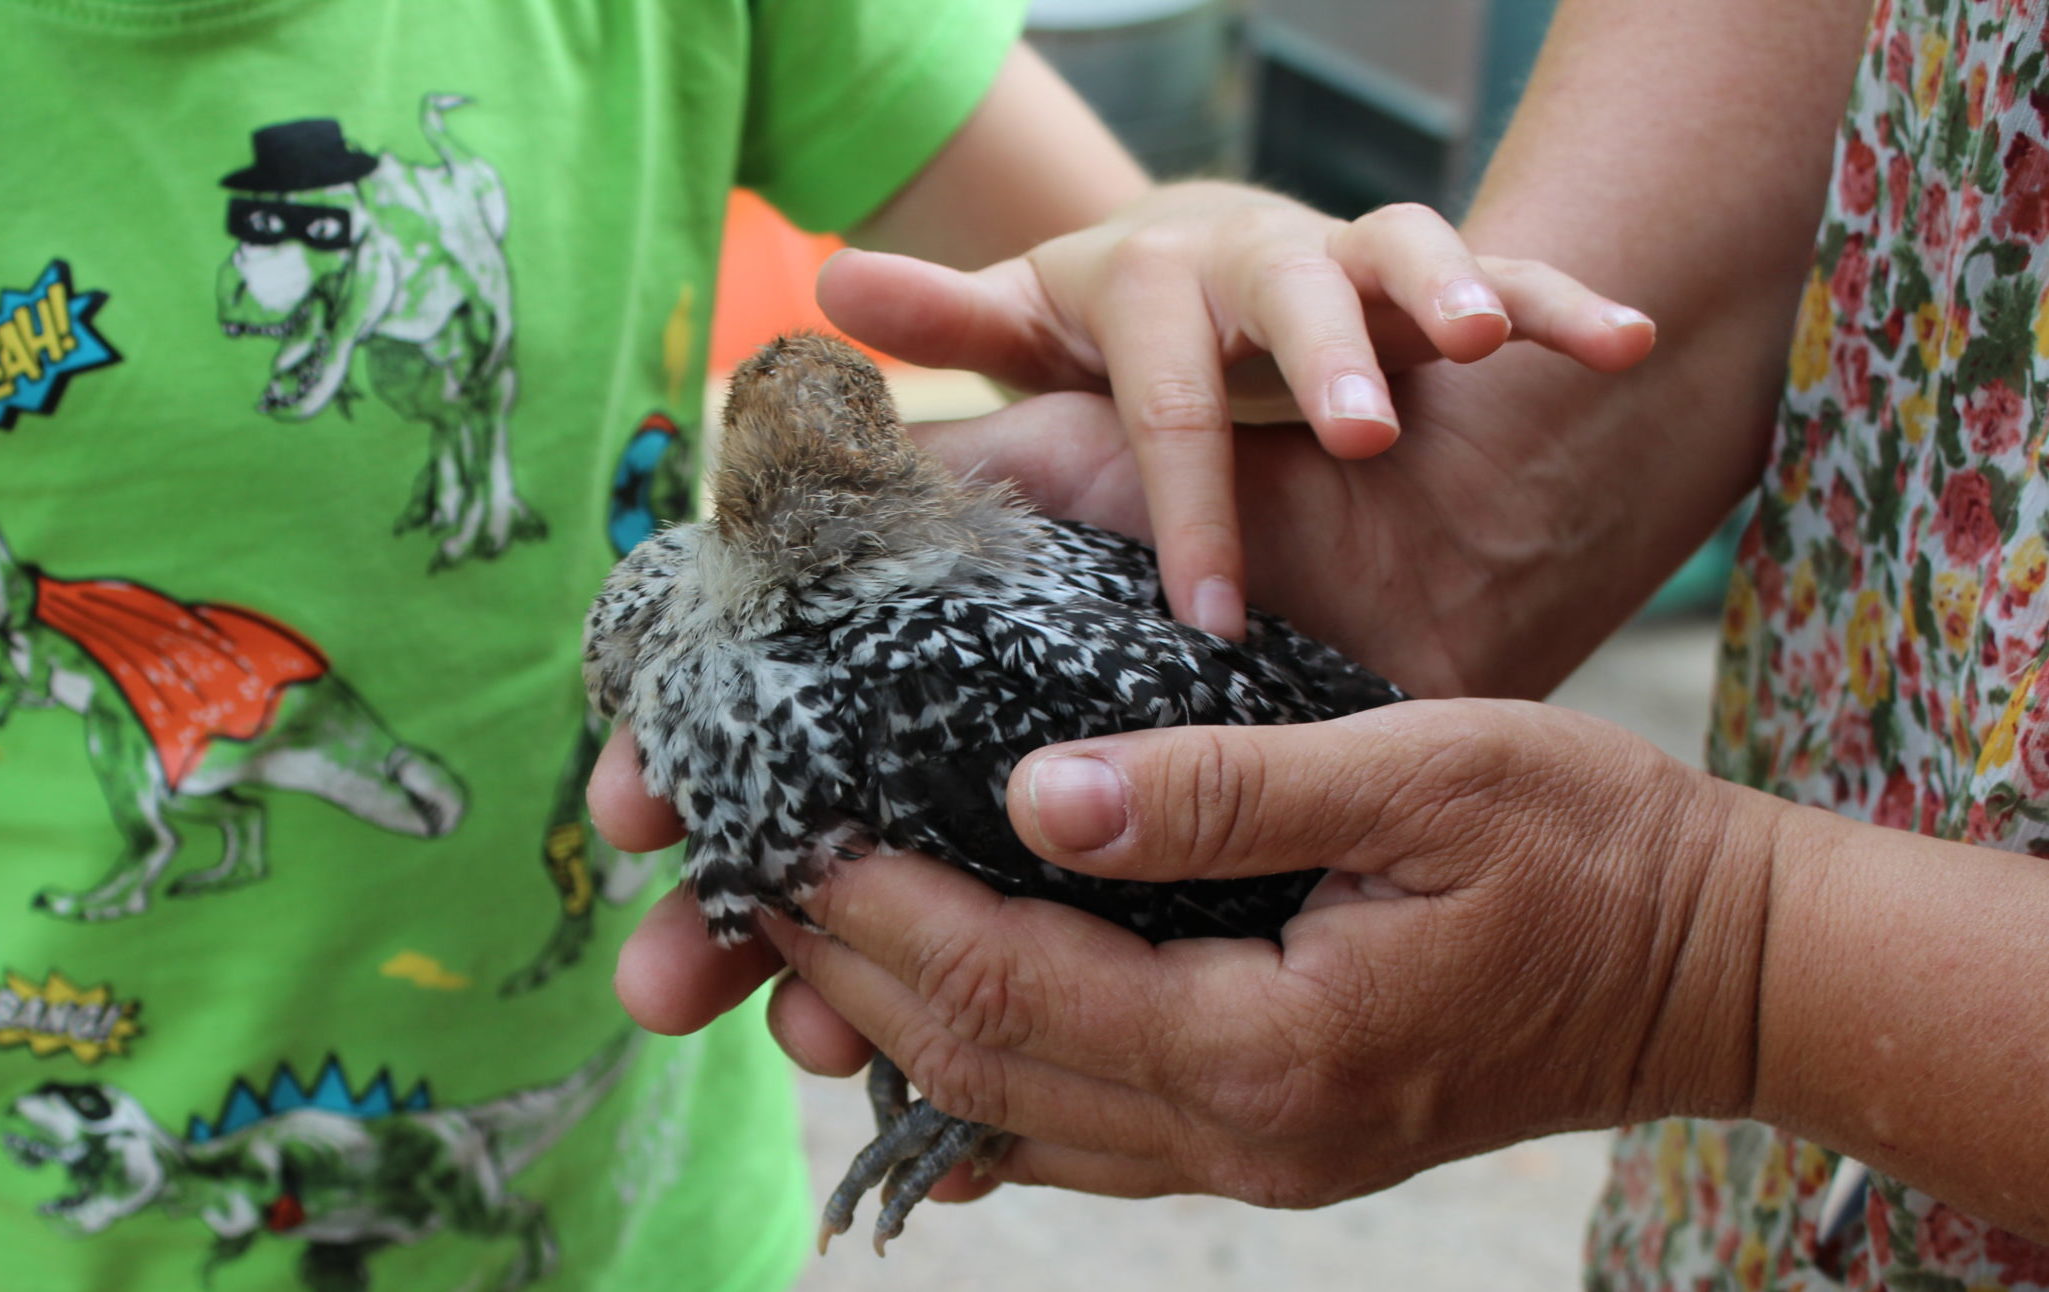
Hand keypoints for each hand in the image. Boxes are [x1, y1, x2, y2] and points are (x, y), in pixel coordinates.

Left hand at [755, 699, 1778, 1203]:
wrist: (1713, 963)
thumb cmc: (1590, 844)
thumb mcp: (1417, 774)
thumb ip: (1222, 790)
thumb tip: (1034, 793)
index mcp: (1272, 1046)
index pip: (1016, 992)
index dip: (885, 919)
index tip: (792, 837)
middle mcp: (1248, 1134)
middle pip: (992, 1072)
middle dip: (860, 978)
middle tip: (759, 883)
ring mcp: (1263, 1155)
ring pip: (1028, 1121)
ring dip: (910, 1032)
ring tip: (814, 945)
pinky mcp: (1280, 1135)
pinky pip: (1095, 1132)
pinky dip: (999, 1080)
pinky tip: (940, 1030)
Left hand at [823, 182, 1656, 636]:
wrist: (1243, 271)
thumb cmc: (1131, 333)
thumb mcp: (1038, 328)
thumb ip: (956, 323)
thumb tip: (829, 284)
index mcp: (1152, 284)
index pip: (1160, 388)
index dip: (1184, 496)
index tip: (1210, 610)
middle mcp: (1253, 257)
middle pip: (1286, 293)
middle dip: (1326, 365)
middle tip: (1354, 444)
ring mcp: (1352, 259)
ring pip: (1402, 255)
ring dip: (1448, 288)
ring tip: (1483, 342)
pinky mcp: (1437, 273)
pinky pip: (1511, 270)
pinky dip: (1560, 297)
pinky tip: (1621, 343)